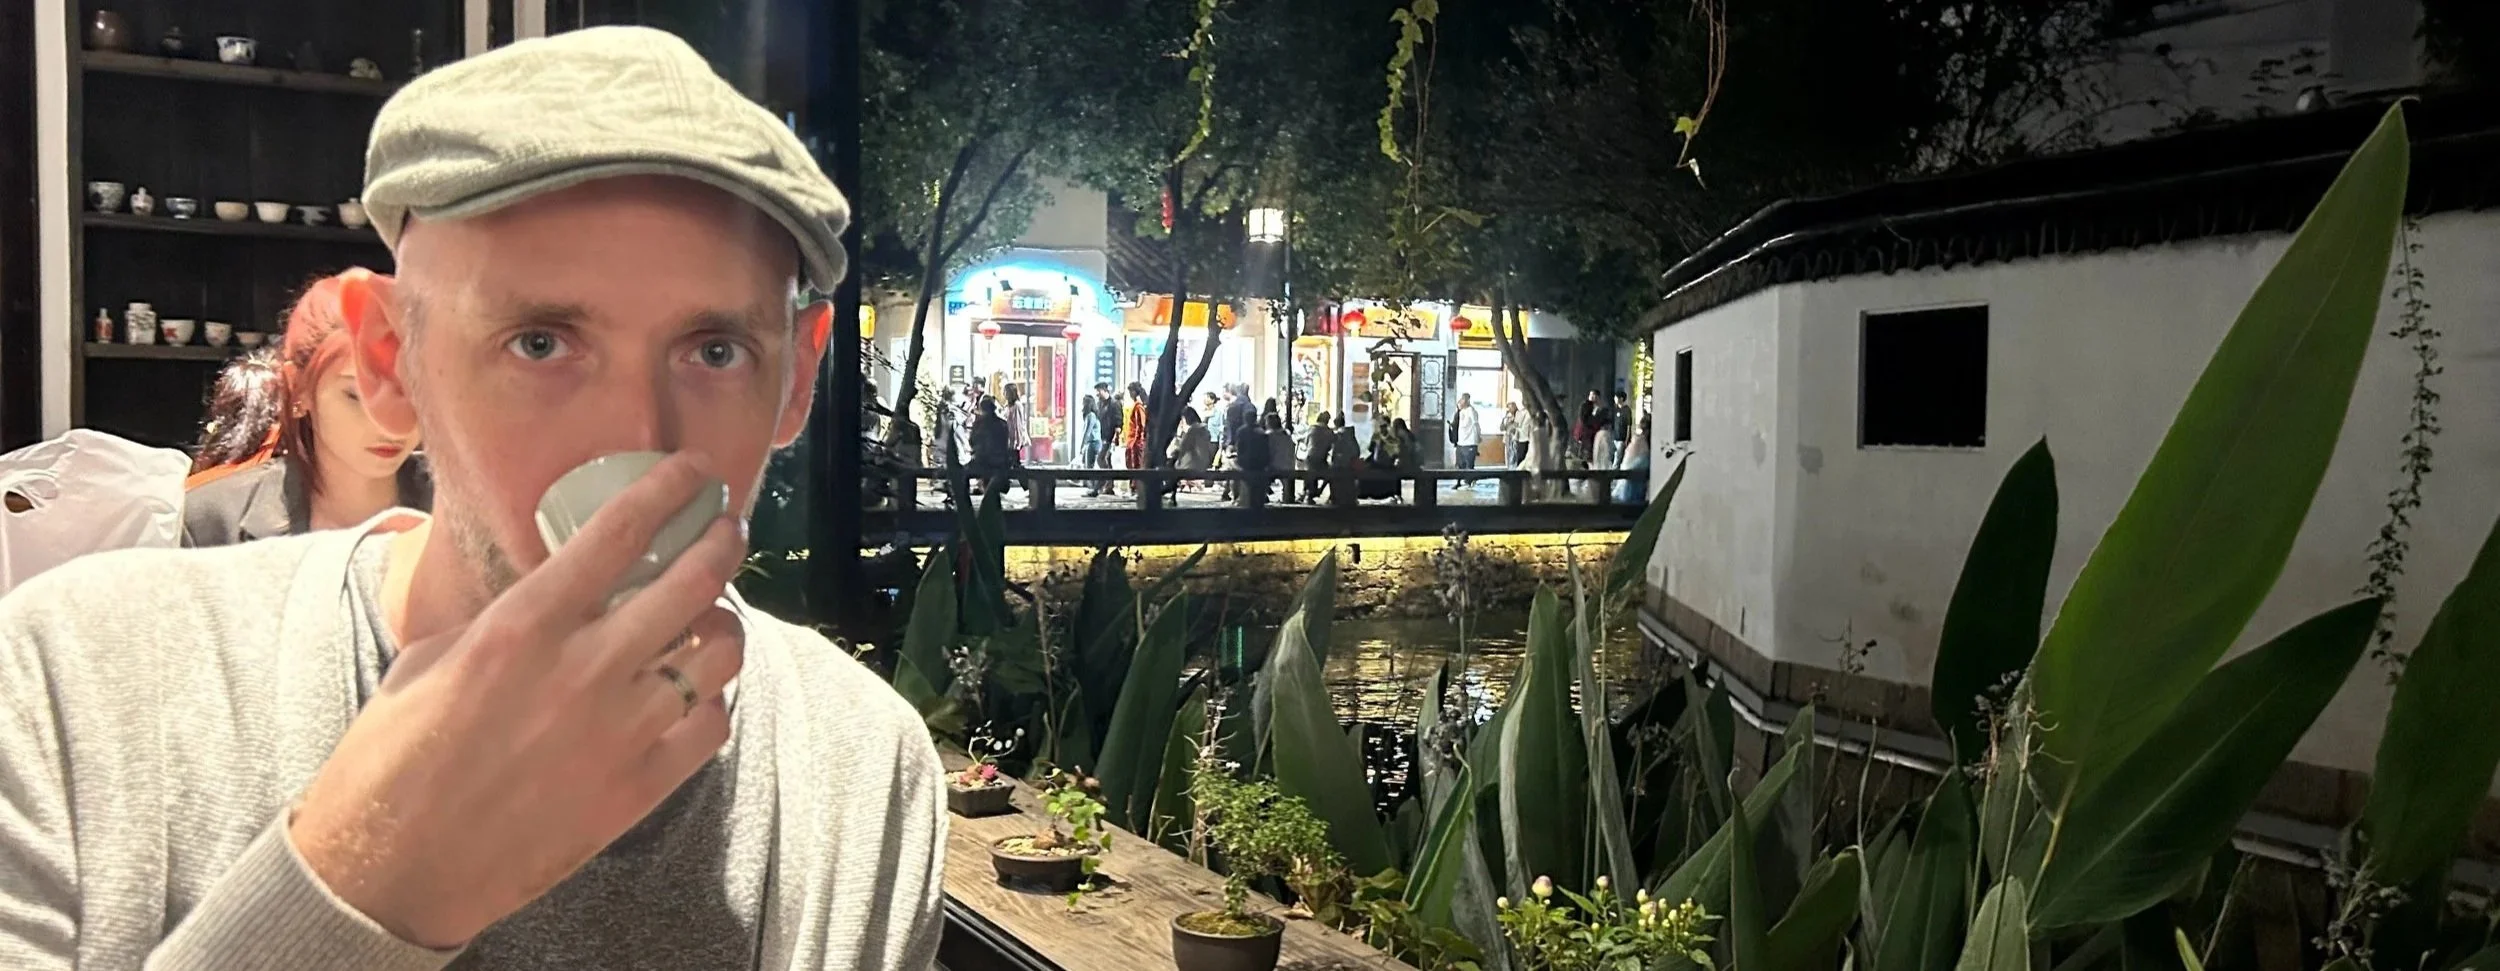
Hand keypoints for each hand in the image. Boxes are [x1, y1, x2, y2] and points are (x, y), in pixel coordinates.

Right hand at [287, 453, 747, 948]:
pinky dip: (713, 701)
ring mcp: (620, 731)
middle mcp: (583, 669)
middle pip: (693, 580)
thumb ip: (507, 615)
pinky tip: (694, 694)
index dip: (672, 488)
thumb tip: (554, 584)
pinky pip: (713, 725)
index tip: (695, 471)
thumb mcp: (434, 656)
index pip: (621, 531)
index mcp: (523, 625)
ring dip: (724, 623)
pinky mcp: (639, 789)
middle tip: (726, 530)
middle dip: (722, 542)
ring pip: (720, 653)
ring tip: (712, 617)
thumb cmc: (396, 756)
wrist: (391, 868)